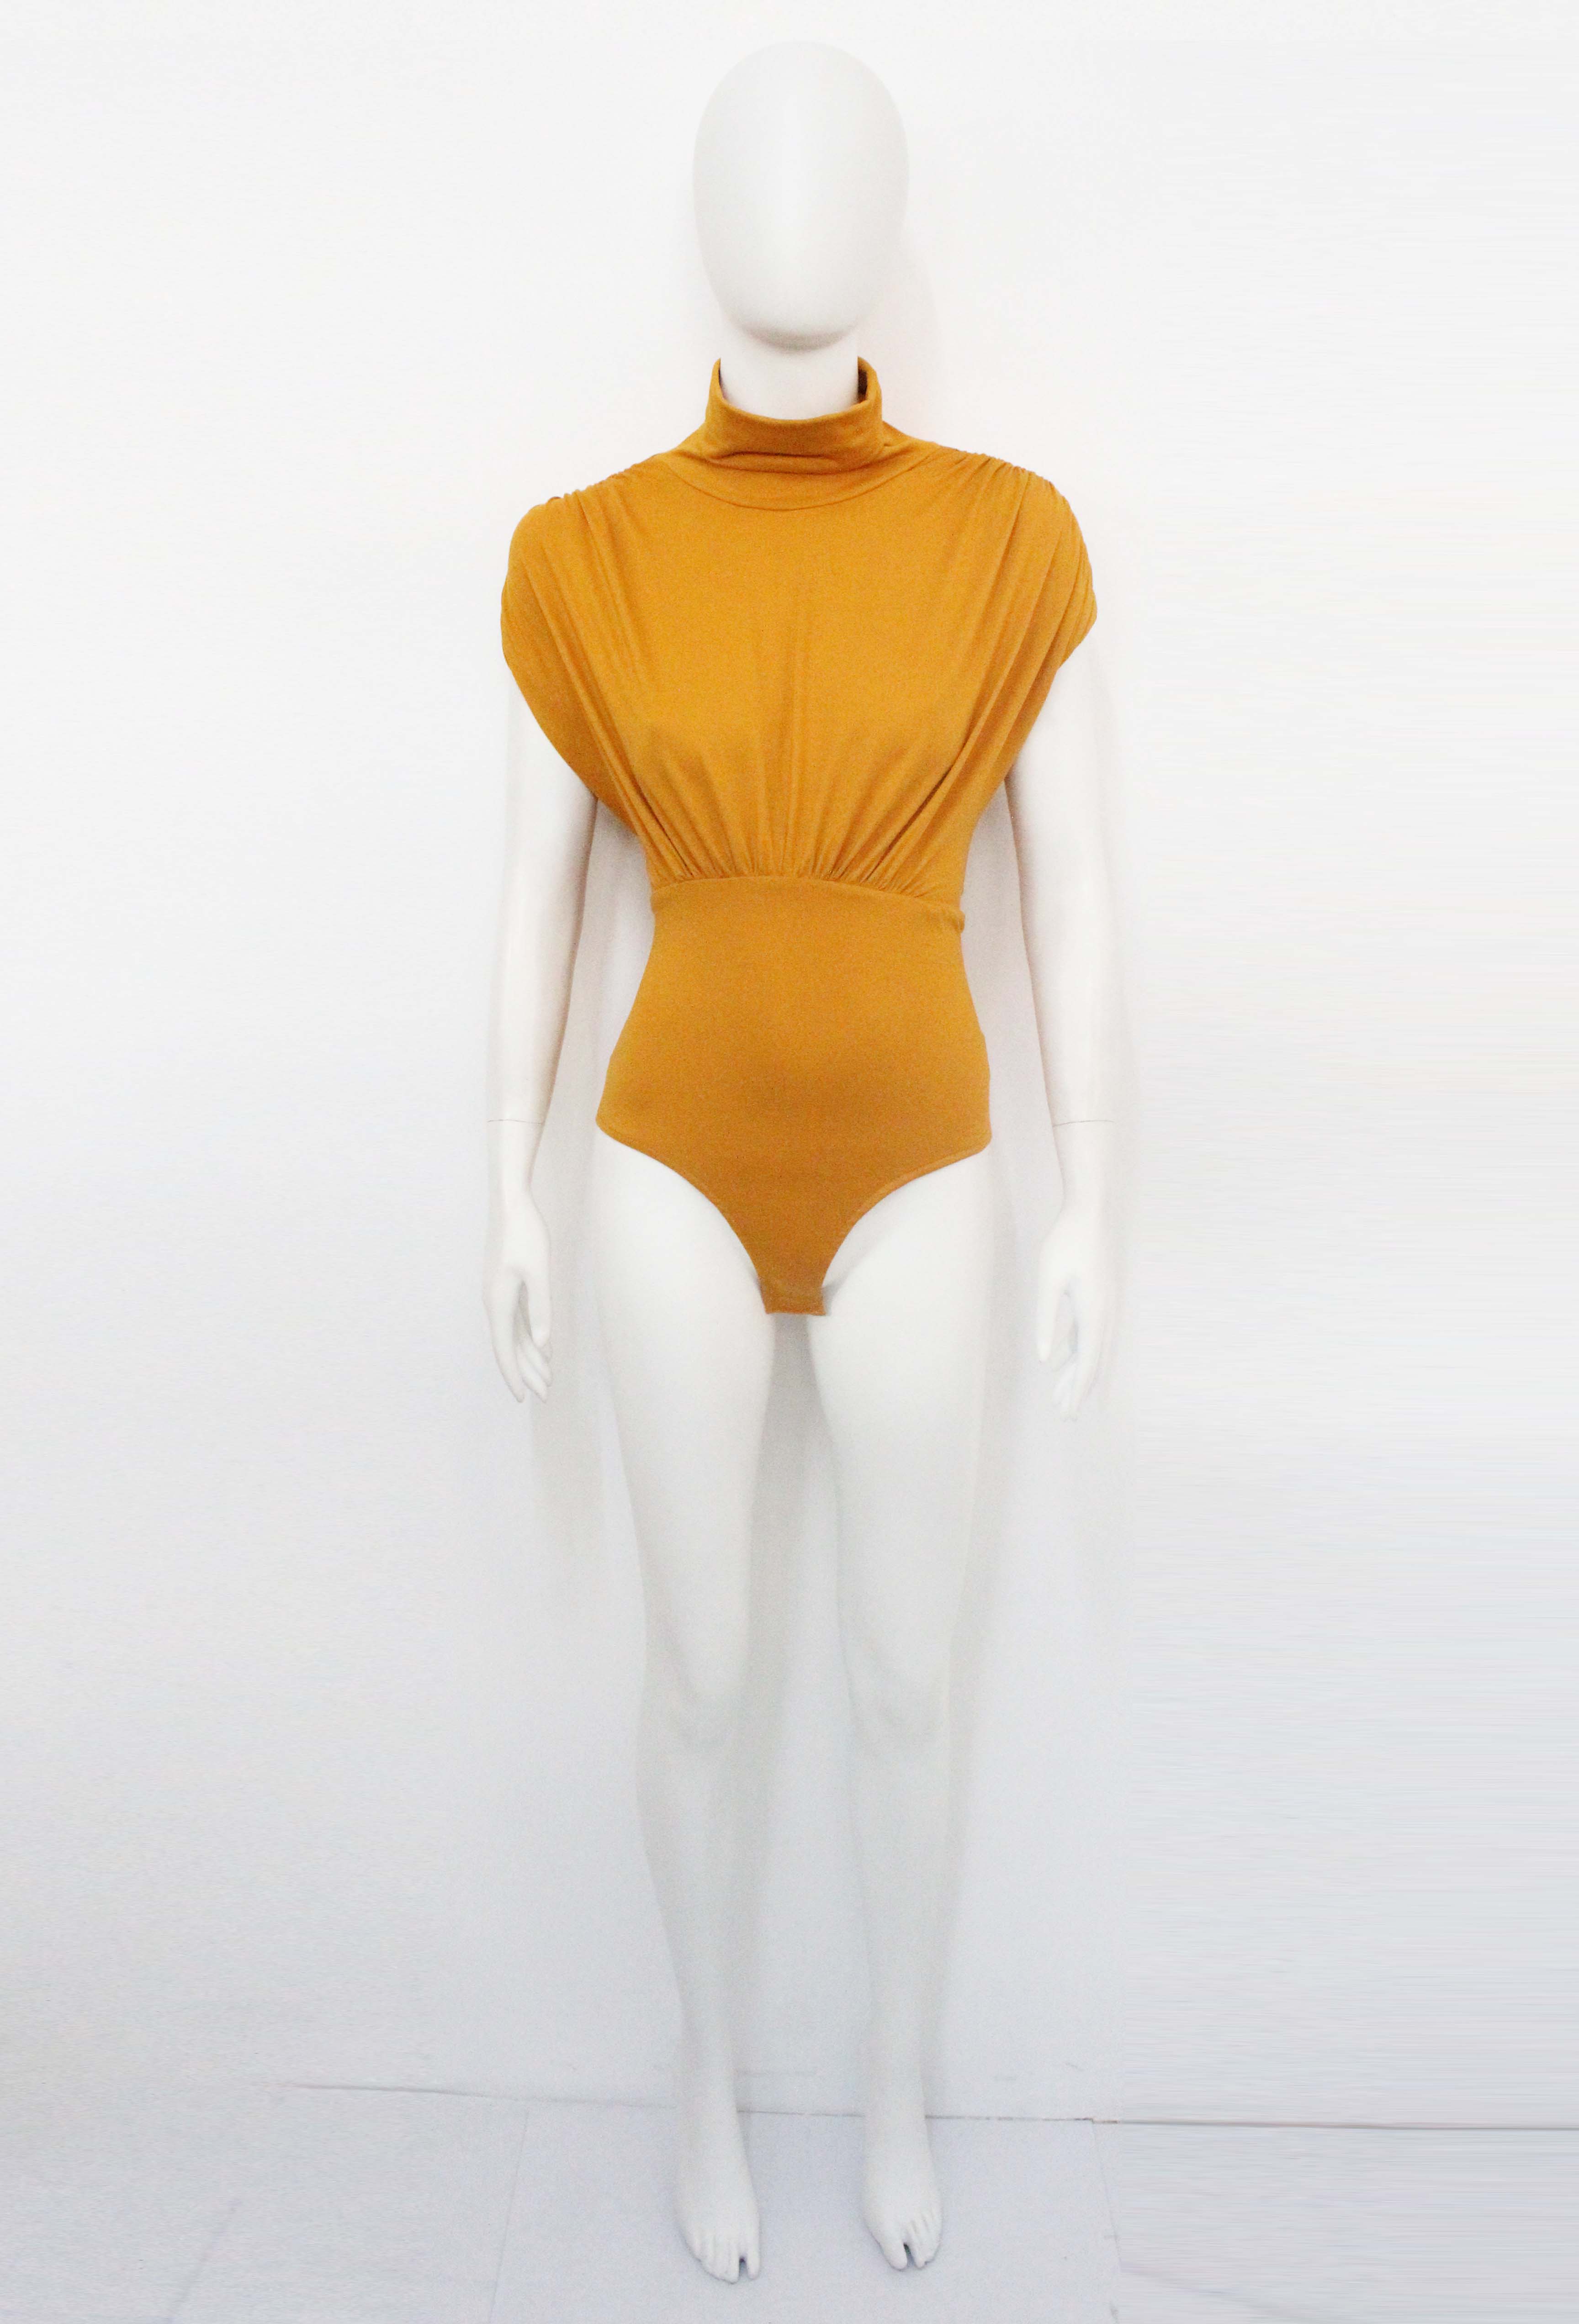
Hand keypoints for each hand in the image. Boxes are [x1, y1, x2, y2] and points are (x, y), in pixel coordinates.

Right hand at [484, 1194, 552, 1402]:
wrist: (509, 1202)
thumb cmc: (525, 1233)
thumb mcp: (539, 1270)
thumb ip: (541, 1307)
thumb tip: (543, 1343)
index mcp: (498, 1302)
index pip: (505, 1349)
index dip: (515, 1374)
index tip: (524, 1397)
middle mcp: (494, 1302)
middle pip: (510, 1346)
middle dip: (527, 1372)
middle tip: (546, 1395)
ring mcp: (499, 1293)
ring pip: (514, 1334)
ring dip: (530, 1356)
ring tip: (547, 1376)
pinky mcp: (507, 1284)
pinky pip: (517, 1319)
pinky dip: (529, 1335)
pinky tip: (542, 1346)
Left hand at [1035, 1199, 1114, 1419]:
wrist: (1088, 1214)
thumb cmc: (1065, 1244)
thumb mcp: (1048, 1280)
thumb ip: (1046, 1320)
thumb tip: (1045, 1359)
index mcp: (1094, 1313)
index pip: (1087, 1363)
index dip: (1078, 1392)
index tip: (1069, 1415)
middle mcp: (1105, 1314)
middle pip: (1092, 1363)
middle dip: (1078, 1391)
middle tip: (1065, 1417)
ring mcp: (1105, 1307)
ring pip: (1092, 1350)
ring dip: (1077, 1374)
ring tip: (1061, 1397)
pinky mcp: (1099, 1299)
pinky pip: (1089, 1335)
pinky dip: (1077, 1353)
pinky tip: (1062, 1362)